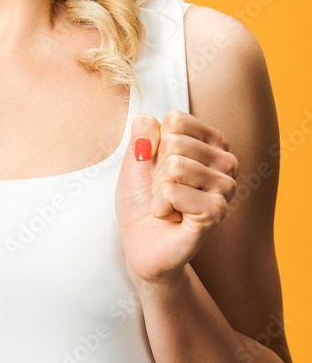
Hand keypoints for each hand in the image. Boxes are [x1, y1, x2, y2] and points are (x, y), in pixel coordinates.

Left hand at [114, 110, 238, 286]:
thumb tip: (147, 120)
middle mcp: (226, 162)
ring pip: (175, 166)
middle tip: (163, 191)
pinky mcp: (217, 211)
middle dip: (156, 170)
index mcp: (211, 143)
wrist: (141, 243)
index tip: (159, 168)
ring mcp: (226, 188)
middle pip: (175, 142)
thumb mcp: (135, 160)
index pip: (176, 120)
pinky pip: (173, 192)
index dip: (155, 145)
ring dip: (158, 189)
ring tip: (168, 204)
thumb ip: (141, 136)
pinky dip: (161, 206)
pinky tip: (172, 217)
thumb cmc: (142, 200)